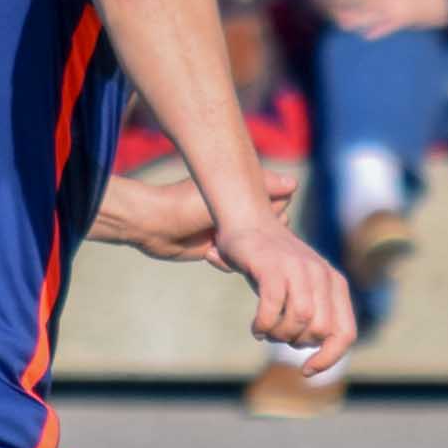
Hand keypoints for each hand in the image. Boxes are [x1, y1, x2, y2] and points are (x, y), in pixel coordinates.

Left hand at [97, 164, 296, 262]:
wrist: (152, 225)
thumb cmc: (187, 204)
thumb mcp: (225, 196)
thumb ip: (261, 189)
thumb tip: (294, 183)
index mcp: (245, 193)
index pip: (280, 204)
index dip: (272, 213)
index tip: (258, 217)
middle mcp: (240, 212)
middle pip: (272, 231)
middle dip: (259, 238)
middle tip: (238, 234)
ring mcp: (230, 233)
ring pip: (257, 252)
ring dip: (242, 253)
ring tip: (217, 242)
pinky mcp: (220, 252)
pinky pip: (238, 264)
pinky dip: (227, 263)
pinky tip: (208, 254)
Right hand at [213, 216, 355, 374]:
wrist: (248, 223)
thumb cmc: (273, 265)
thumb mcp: (302, 290)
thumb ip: (315, 316)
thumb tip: (318, 358)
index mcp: (335, 284)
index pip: (346, 333)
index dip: (329, 358)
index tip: (307, 370)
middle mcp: (322, 275)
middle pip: (320, 331)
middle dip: (297, 343)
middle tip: (278, 335)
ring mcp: (299, 269)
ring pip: (299, 321)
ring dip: (279, 335)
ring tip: (266, 331)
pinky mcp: (273, 267)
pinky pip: (273, 308)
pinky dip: (263, 325)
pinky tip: (256, 328)